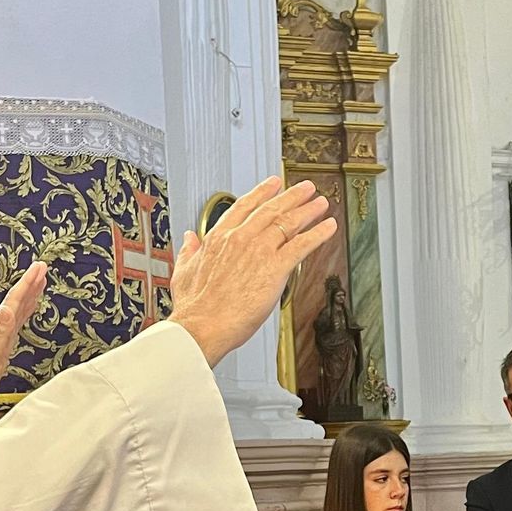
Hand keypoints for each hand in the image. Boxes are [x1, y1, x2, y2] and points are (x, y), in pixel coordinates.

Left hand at [0, 260, 48, 421]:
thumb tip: (8, 309)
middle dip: (30, 282)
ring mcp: (2, 334)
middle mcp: (0, 326)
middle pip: (17, 299)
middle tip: (42, 266)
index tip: (39, 267)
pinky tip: (29, 308)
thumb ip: (0, 331)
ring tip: (39, 281)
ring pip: (19, 308)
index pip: (15, 299)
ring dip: (29, 293)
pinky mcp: (4, 342)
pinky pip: (19, 321)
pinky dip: (26, 310)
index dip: (27, 283)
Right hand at [166, 177, 337, 366]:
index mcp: (219, 238)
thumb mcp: (183, 271)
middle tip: (306, 189)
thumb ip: (189, 251)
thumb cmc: (194, 308)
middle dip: (292, 196)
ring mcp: (259, 251)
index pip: (244, 206)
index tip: (273, 184)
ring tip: (320, 204)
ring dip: (308, 211)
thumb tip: (189, 238)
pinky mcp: (275, 268)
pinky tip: (328, 228)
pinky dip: (318, 234)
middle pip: (271, 209)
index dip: (262, 192)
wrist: (202, 326)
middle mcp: (240, 238)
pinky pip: (302, 246)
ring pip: (288, 223)